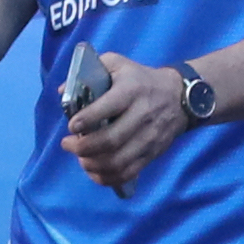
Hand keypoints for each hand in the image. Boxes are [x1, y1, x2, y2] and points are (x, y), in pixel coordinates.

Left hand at [61, 52, 189, 188]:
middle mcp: (142, 115)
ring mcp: (149, 138)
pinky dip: (107, 178)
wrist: (181, 97)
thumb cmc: (141, 79)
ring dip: (92, 165)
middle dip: (83, 147)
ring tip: (80, 158)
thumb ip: (91, 72)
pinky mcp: (152, 154)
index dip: (85, 120)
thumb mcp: (118, 65)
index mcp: (131, 90)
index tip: (72, 125)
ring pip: (118, 161)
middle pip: (111, 140)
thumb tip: (62, 91)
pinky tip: (94, 171)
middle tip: (68, 144)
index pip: (107, 107)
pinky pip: (128, 173)